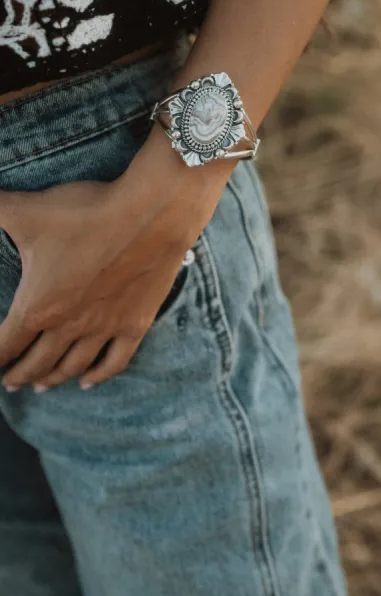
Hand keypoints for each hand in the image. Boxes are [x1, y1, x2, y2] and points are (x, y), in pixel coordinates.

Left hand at [0, 156, 224, 391]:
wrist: (150, 214)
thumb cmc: (87, 213)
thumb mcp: (26, 210)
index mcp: (37, 306)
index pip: (5, 345)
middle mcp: (68, 326)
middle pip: (36, 364)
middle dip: (19, 374)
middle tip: (11, 380)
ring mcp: (104, 329)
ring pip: (72, 367)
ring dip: (52, 379)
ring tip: (42, 385)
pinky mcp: (134, 324)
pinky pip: (114, 362)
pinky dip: (98, 376)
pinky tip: (87, 381)